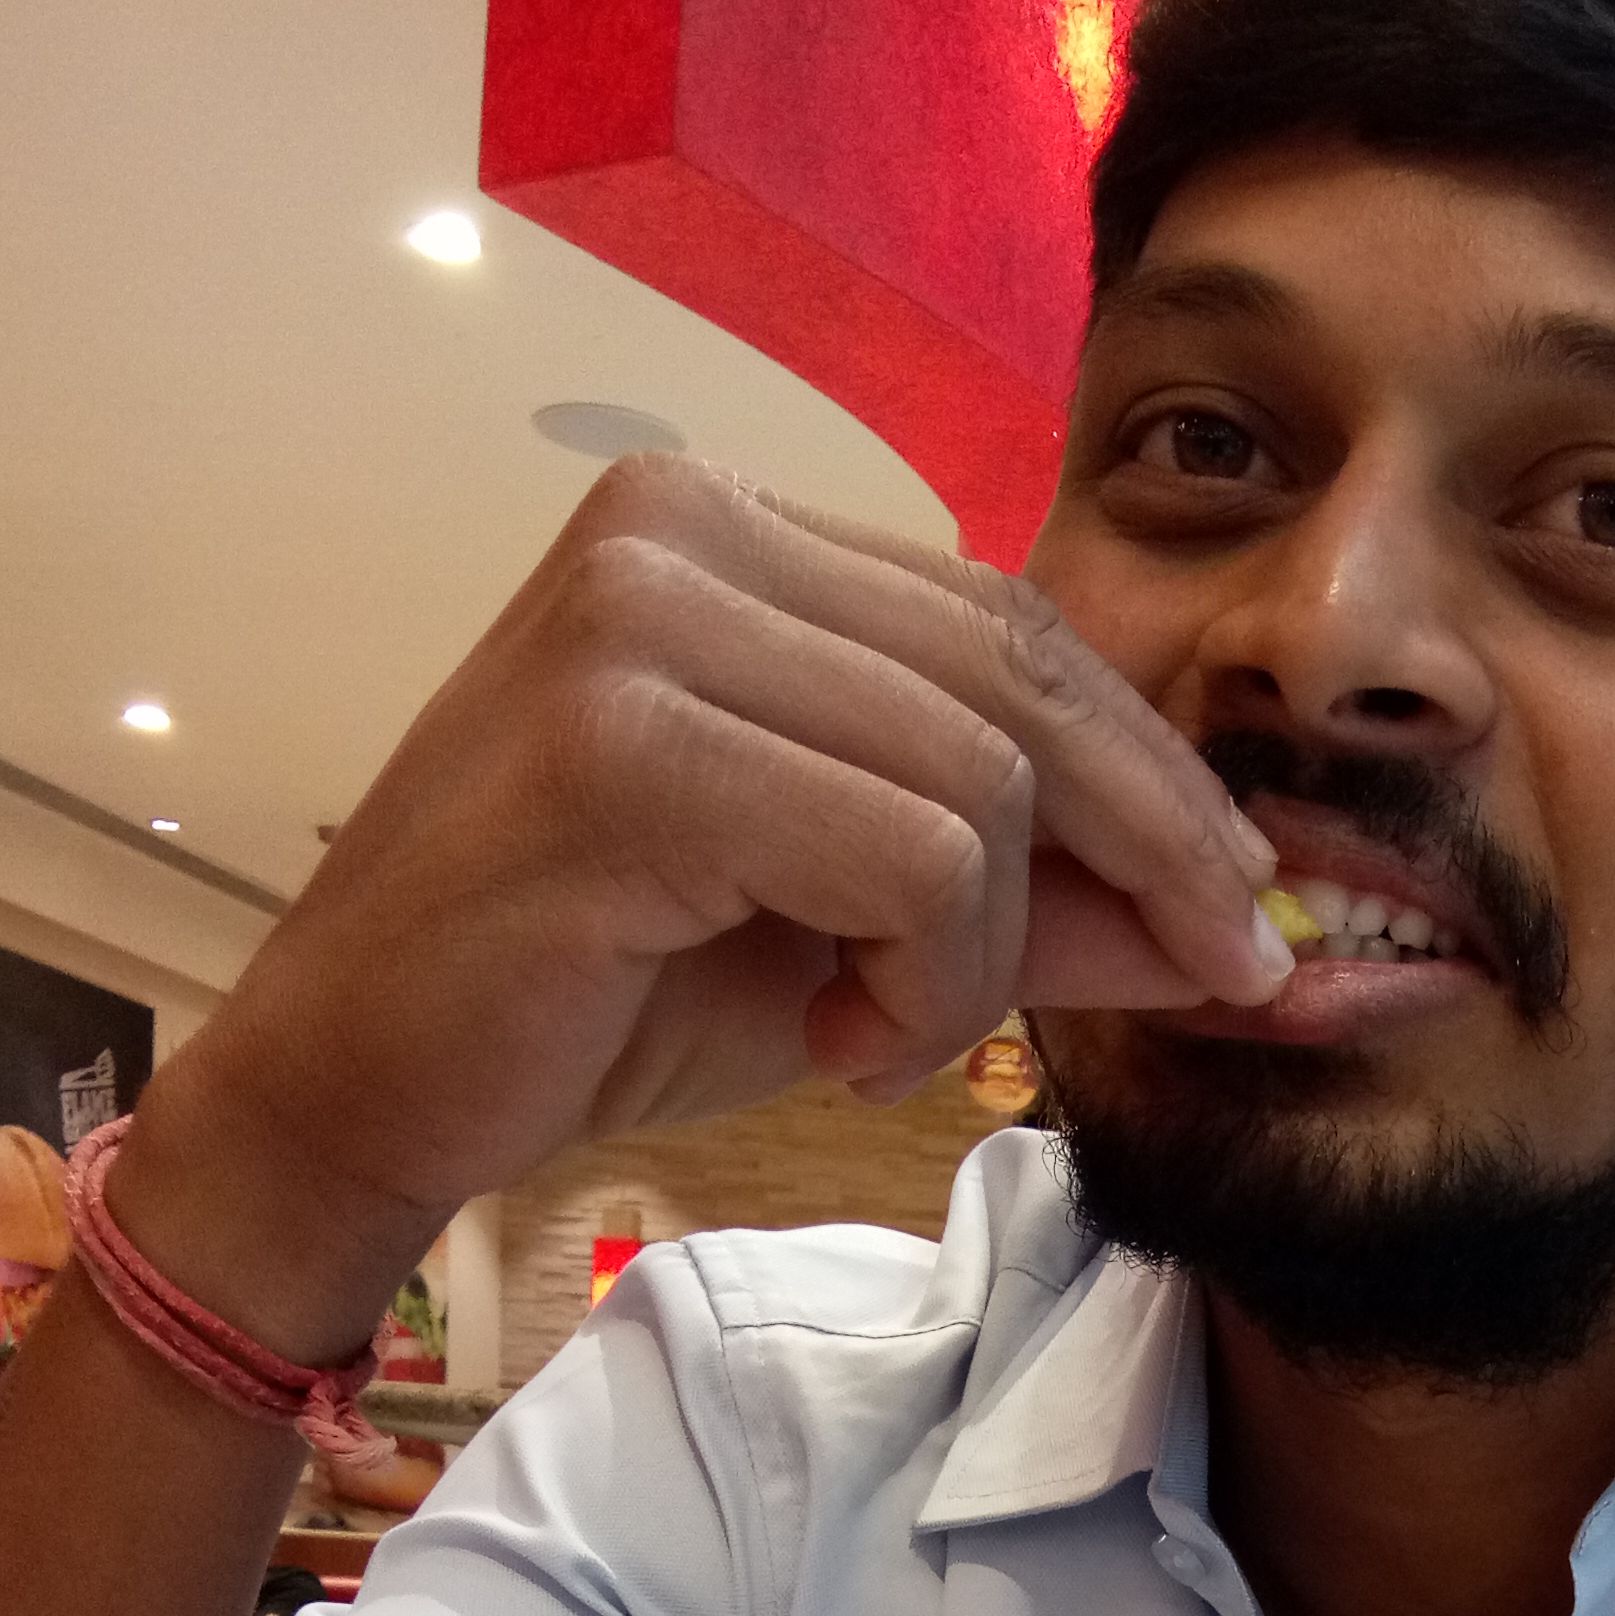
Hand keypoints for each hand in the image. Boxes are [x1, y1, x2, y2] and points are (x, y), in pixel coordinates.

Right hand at [112, 456, 1290, 1358]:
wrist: (369, 1087)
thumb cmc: (598, 999)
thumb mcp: (858, 936)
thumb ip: (1032, 897)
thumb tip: (1236, 912)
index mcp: (729, 530)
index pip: (1015, 625)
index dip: (1157, 776)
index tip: (1244, 913)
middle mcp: (681, 528)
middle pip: (1027, 679)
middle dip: (1158, 849)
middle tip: (1219, 976)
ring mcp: (643, 620)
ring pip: (982, 784)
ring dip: (982, 960)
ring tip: (879, 1032)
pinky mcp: (628, 744)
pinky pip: (914, 861)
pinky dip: (924, 984)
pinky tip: (838, 1040)